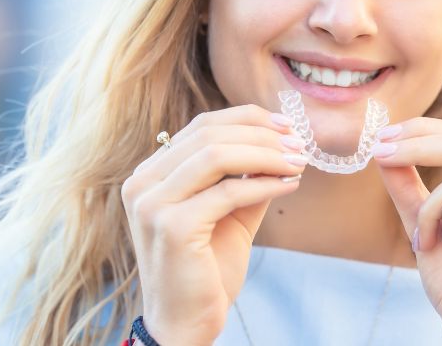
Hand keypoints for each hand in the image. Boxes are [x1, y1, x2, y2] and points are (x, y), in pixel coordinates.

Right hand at [121, 105, 307, 345]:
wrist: (186, 323)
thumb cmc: (208, 267)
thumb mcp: (230, 211)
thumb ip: (247, 175)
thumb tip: (284, 142)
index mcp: (151, 173)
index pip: (202, 125)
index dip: (248, 119)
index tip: (287, 125)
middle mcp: (142, 182)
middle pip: (210, 134)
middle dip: (262, 135)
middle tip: (299, 144)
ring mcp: (152, 204)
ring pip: (217, 155)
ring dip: (266, 154)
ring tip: (298, 162)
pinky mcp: (172, 227)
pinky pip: (228, 192)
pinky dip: (265, 183)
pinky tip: (290, 185)